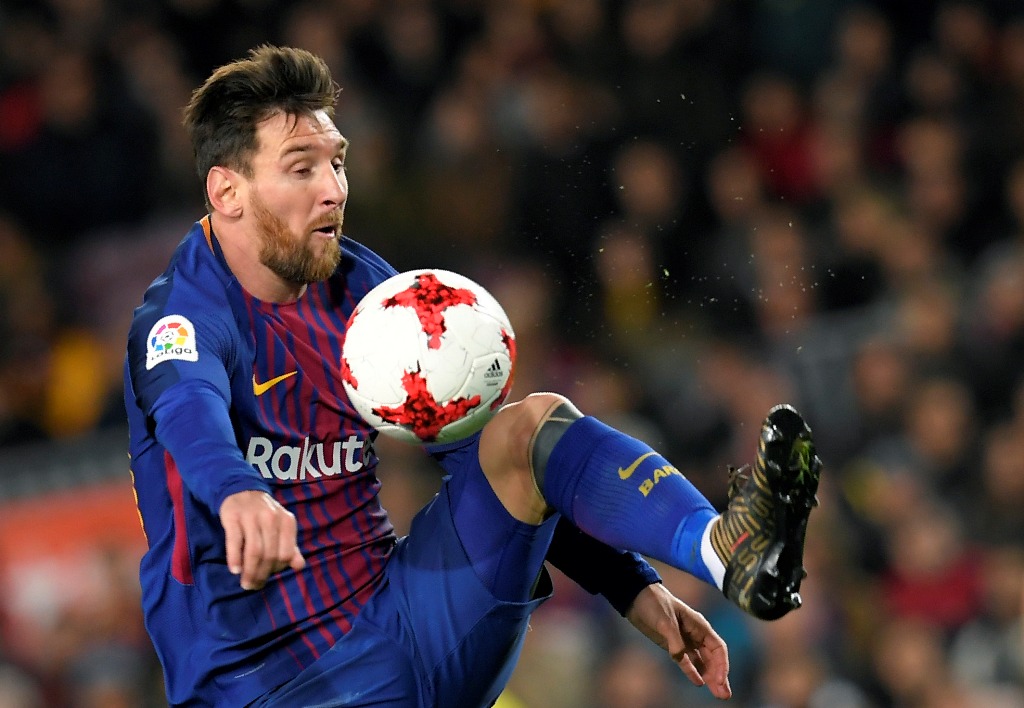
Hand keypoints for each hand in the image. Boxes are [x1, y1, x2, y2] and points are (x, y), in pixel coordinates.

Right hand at [220, 490, 305, 590]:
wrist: (242, 490)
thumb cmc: (264, 514)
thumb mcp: (281, 527)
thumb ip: (290, 547)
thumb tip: (299, 566)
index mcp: (287, 521)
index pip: (286, 554)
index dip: (277, 569)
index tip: (267, 577)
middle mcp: (271, 518)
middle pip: (269, 555)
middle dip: (261, 574)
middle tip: (253, 585)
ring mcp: (252, 517)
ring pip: (254, 551)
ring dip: (249, 571)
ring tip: (245, 583)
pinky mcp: (233, 517)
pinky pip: (235, 542)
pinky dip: (235, 558)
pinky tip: (234, 570)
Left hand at [624, 583, 731, 699]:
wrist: (637, 597)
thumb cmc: (655, 603)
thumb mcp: (665, 620)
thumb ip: (674, 640)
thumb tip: (680, 658)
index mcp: (699, 626)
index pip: (717, 648)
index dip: (721, 664)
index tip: (720, 679)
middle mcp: (695, 635)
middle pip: (712, 658)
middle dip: (719, 676)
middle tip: (724, 695)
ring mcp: (685, 641)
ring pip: (702, 662)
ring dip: (709, 677)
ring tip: (717, 693)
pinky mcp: (672, 646)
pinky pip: (686, 662)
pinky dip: (692, 672)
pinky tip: (698, 683)